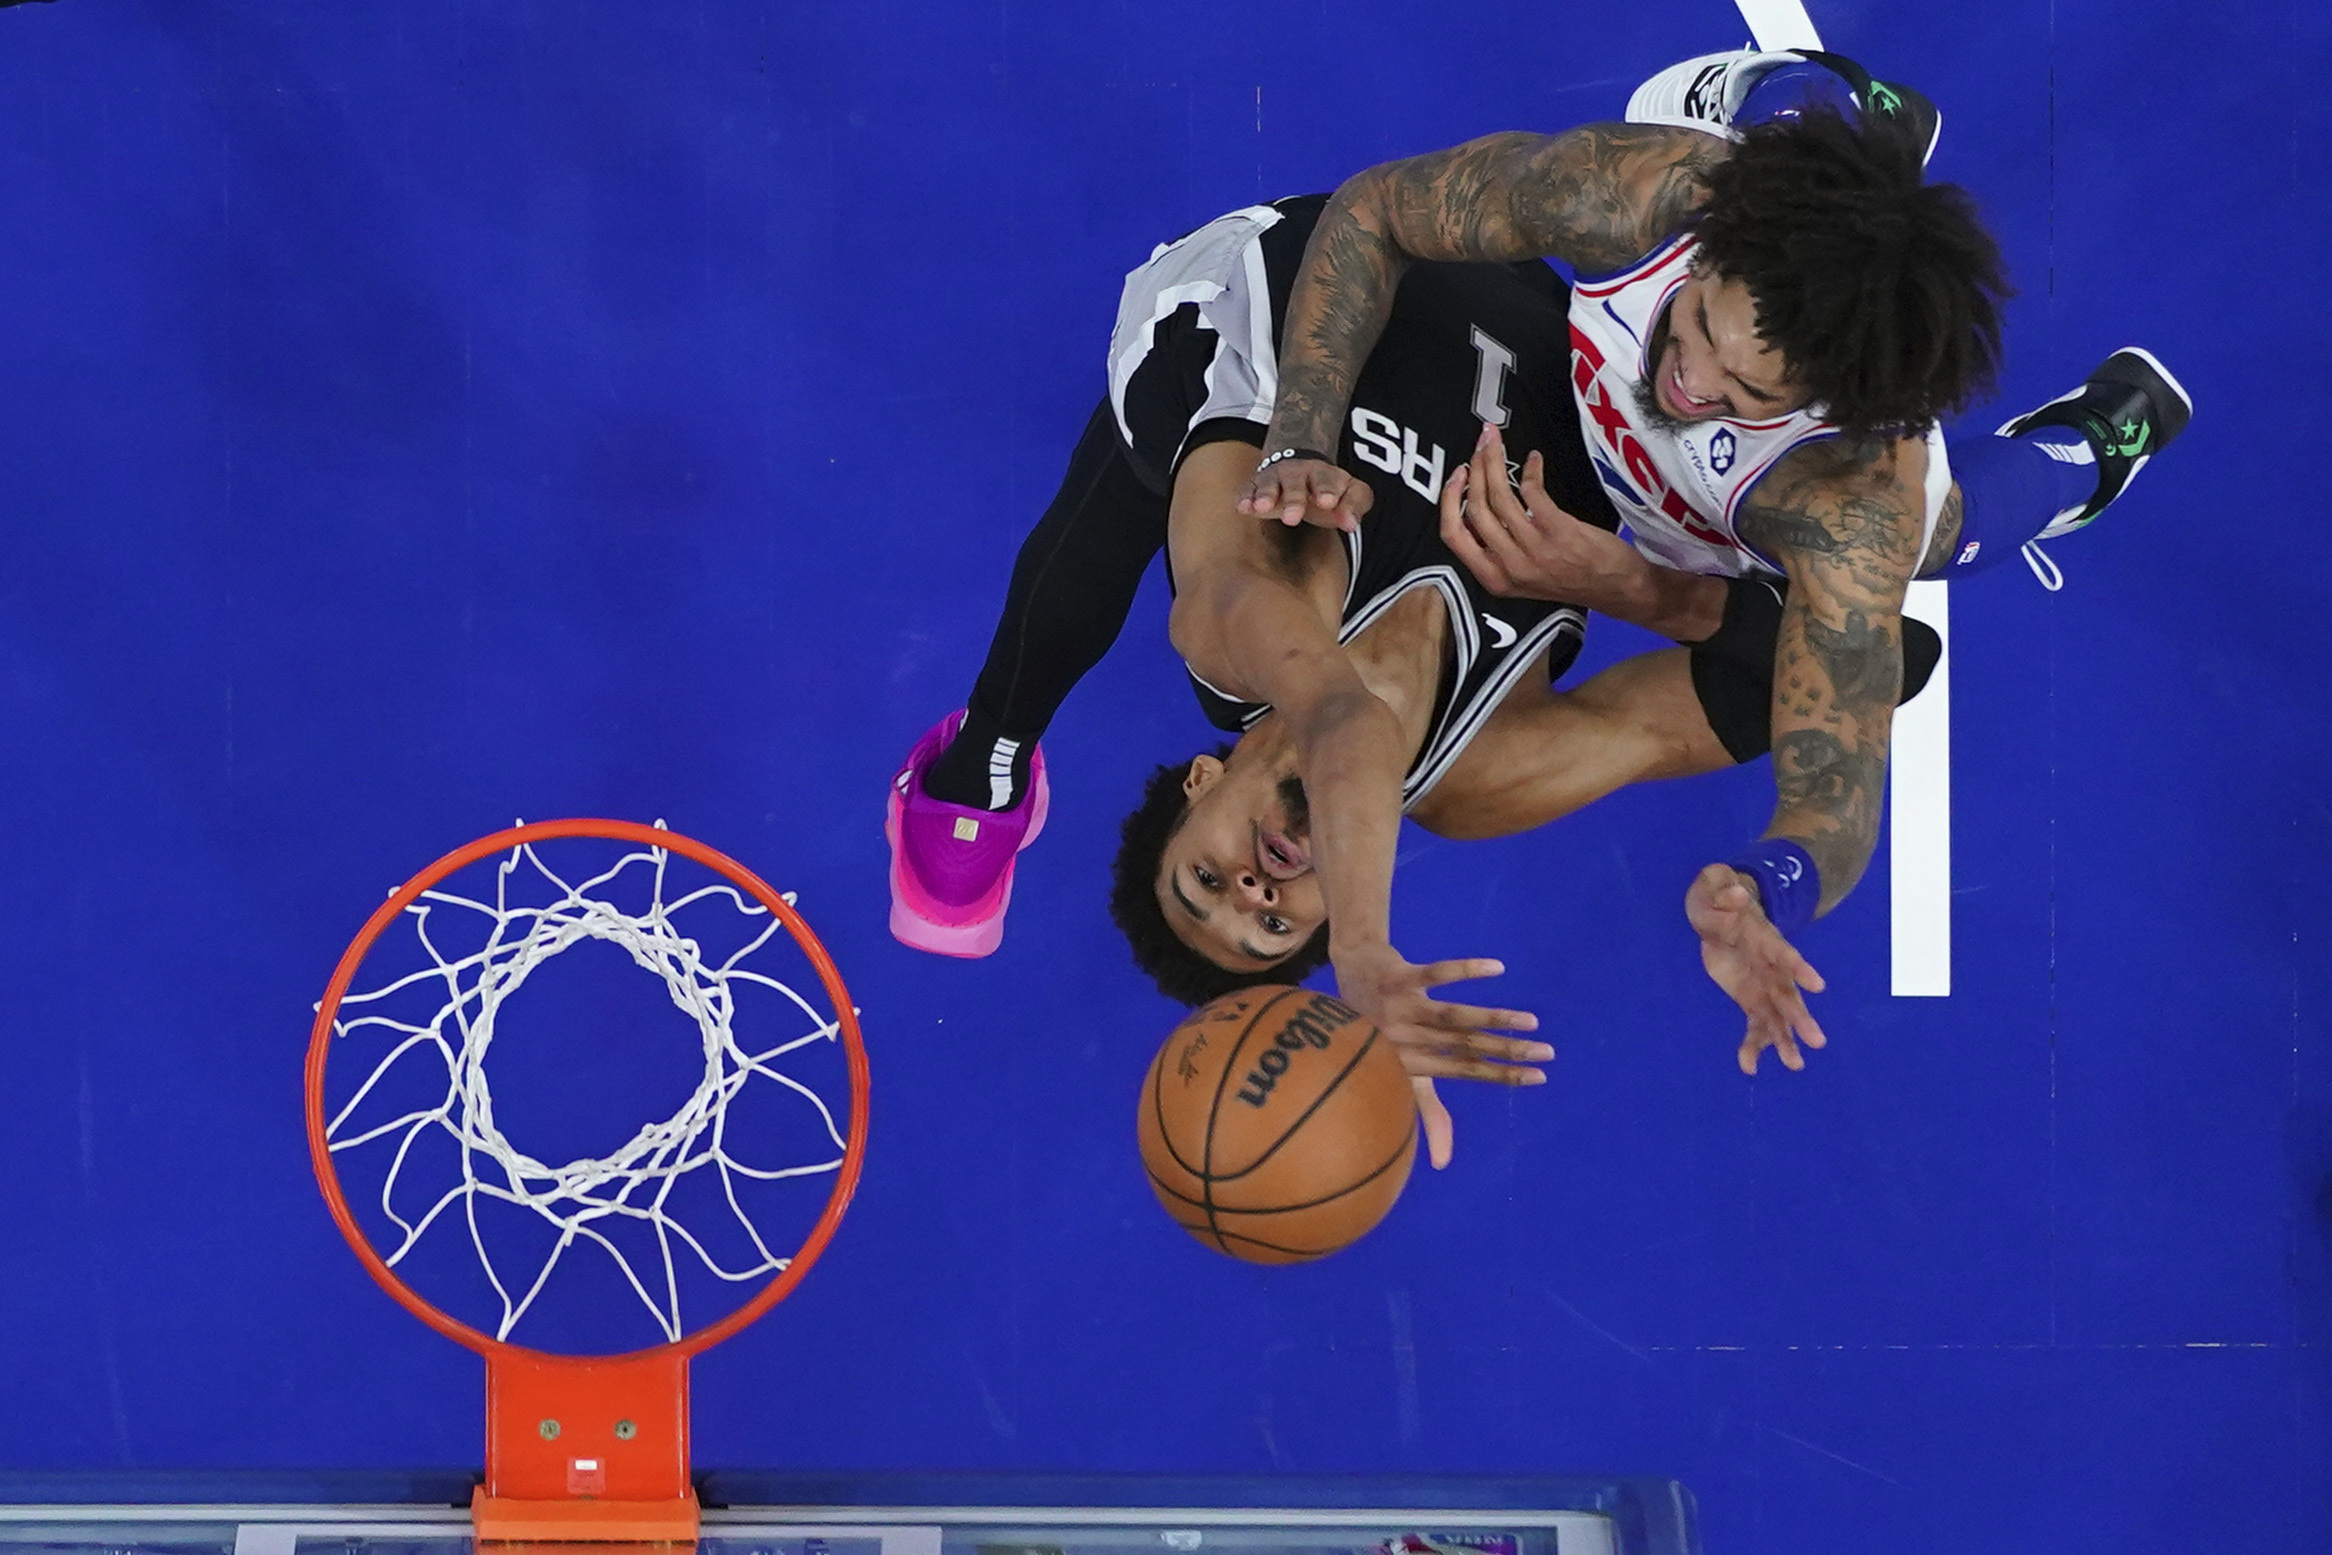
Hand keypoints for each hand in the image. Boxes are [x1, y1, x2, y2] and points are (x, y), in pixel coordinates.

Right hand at [1236, 453, 1373, 531]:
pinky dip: (1245, 497)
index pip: (1326, 481)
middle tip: (1292, 518)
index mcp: (1323, 474)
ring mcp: (1274, 478)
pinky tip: (1243, 507)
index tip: (1327, 503)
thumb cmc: (1326, 487)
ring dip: (1266, 495)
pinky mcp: (1255, 486)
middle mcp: (1297, 473)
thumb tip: (1351, 524)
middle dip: (1294, 499)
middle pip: (1295, 483)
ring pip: (1269, 484)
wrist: (1298, 462)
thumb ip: (1355, 505)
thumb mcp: (1349, 492)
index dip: (1327, 490)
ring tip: (1262, 508)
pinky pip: (1247, 489)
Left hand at [1331, 944, 1550, 1167]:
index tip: (1541, 1077)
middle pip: (1465, 1045)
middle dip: (1507, 1052)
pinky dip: (1464, 971)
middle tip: (1547, 1053)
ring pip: (1452, 1016)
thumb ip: (1428, 1112)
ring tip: (1530, 1021)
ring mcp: (1401, 1008)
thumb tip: (1443, 1165)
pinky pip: (1433, 975)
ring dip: (1492, 1018)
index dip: (1502, 1076)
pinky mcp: (1397, 978)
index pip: (1465, 1072)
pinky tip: (1497, 969)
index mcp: (1412, 1064)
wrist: (1346, 974)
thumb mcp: (1400, 1071)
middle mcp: (1407, 1039)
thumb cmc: (1378, 1032)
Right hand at [1440, 423, 1644, 601]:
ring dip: (1494, 462)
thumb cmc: (1571, 579)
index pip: (1453, 536)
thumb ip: (1497, 551)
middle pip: (1475, 509)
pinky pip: (1531, 491)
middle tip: (1481, 444)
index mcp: (1494, 578)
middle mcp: (1509, 565)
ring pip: (1499, 496)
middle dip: (1474, 468)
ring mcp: (1533, 549)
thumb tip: (1479, 507)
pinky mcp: (1557, 531)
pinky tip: (1534, 459)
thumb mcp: (1522, 578)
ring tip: (1496, 442)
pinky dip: (1530, 470)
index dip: (1449, 500)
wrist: (1616, 588)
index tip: (1457, 475)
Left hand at [1685, 863, 1828, 1074]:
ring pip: (1777, 1018)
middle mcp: (1771, 968)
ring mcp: (1763, 986)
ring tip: (1795, 1065)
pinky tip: (1749, 1067)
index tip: (1817, 986)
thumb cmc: (1718, 897)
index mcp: (1765, 940)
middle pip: (1787, 994)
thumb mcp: (1715, 887)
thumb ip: (1725, 892)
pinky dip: (1753, 1046)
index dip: (1799, 969)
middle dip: (1800, 1017)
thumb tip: (1737, 894)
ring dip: (1785, 1041)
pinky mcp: (1751, 999)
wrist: (1718, 912)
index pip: (1784, 955)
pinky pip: (1755, 1025)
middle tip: (1816, 1041)